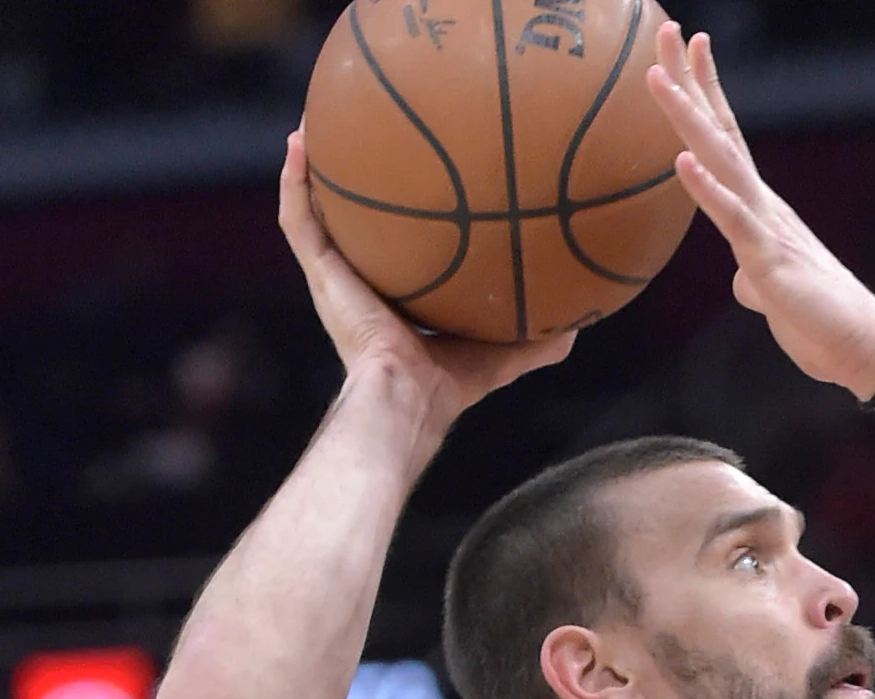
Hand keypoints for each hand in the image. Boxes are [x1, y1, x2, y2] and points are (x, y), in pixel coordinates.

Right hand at [277, 129, 570, 444]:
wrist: (408, 397)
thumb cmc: (450, 385)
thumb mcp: (503, 353)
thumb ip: (539, 341)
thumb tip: (581, 327)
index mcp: (393, 299)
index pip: (393, 252)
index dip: (399, 221)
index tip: (411, 181)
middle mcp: (359, 283)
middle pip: (348, 224)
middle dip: (348, 186)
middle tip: (357, 140)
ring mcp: (334, 277)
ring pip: (312, 211)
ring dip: (307, 168)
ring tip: (310, 125)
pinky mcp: (320, 274)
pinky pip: (299, 219)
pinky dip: (294, 180)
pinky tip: (297, 142)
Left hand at [645, 24, 874, 397]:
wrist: (856, 346)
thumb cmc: (817, 318)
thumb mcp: (769, 292)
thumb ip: (752, 278)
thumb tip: (742, 283)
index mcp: (756, 207)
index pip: (724, 138)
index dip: (703, 91)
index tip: (686, 46)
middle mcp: (760, 203)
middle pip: (716, 131)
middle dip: (689, 80)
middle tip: (667, 29)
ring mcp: (763, 226)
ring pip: (720, 161)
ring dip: (688, 119)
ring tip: (659, 79)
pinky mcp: (767, 259)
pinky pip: (732, 219)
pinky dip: (706, 190)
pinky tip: (682, 162)